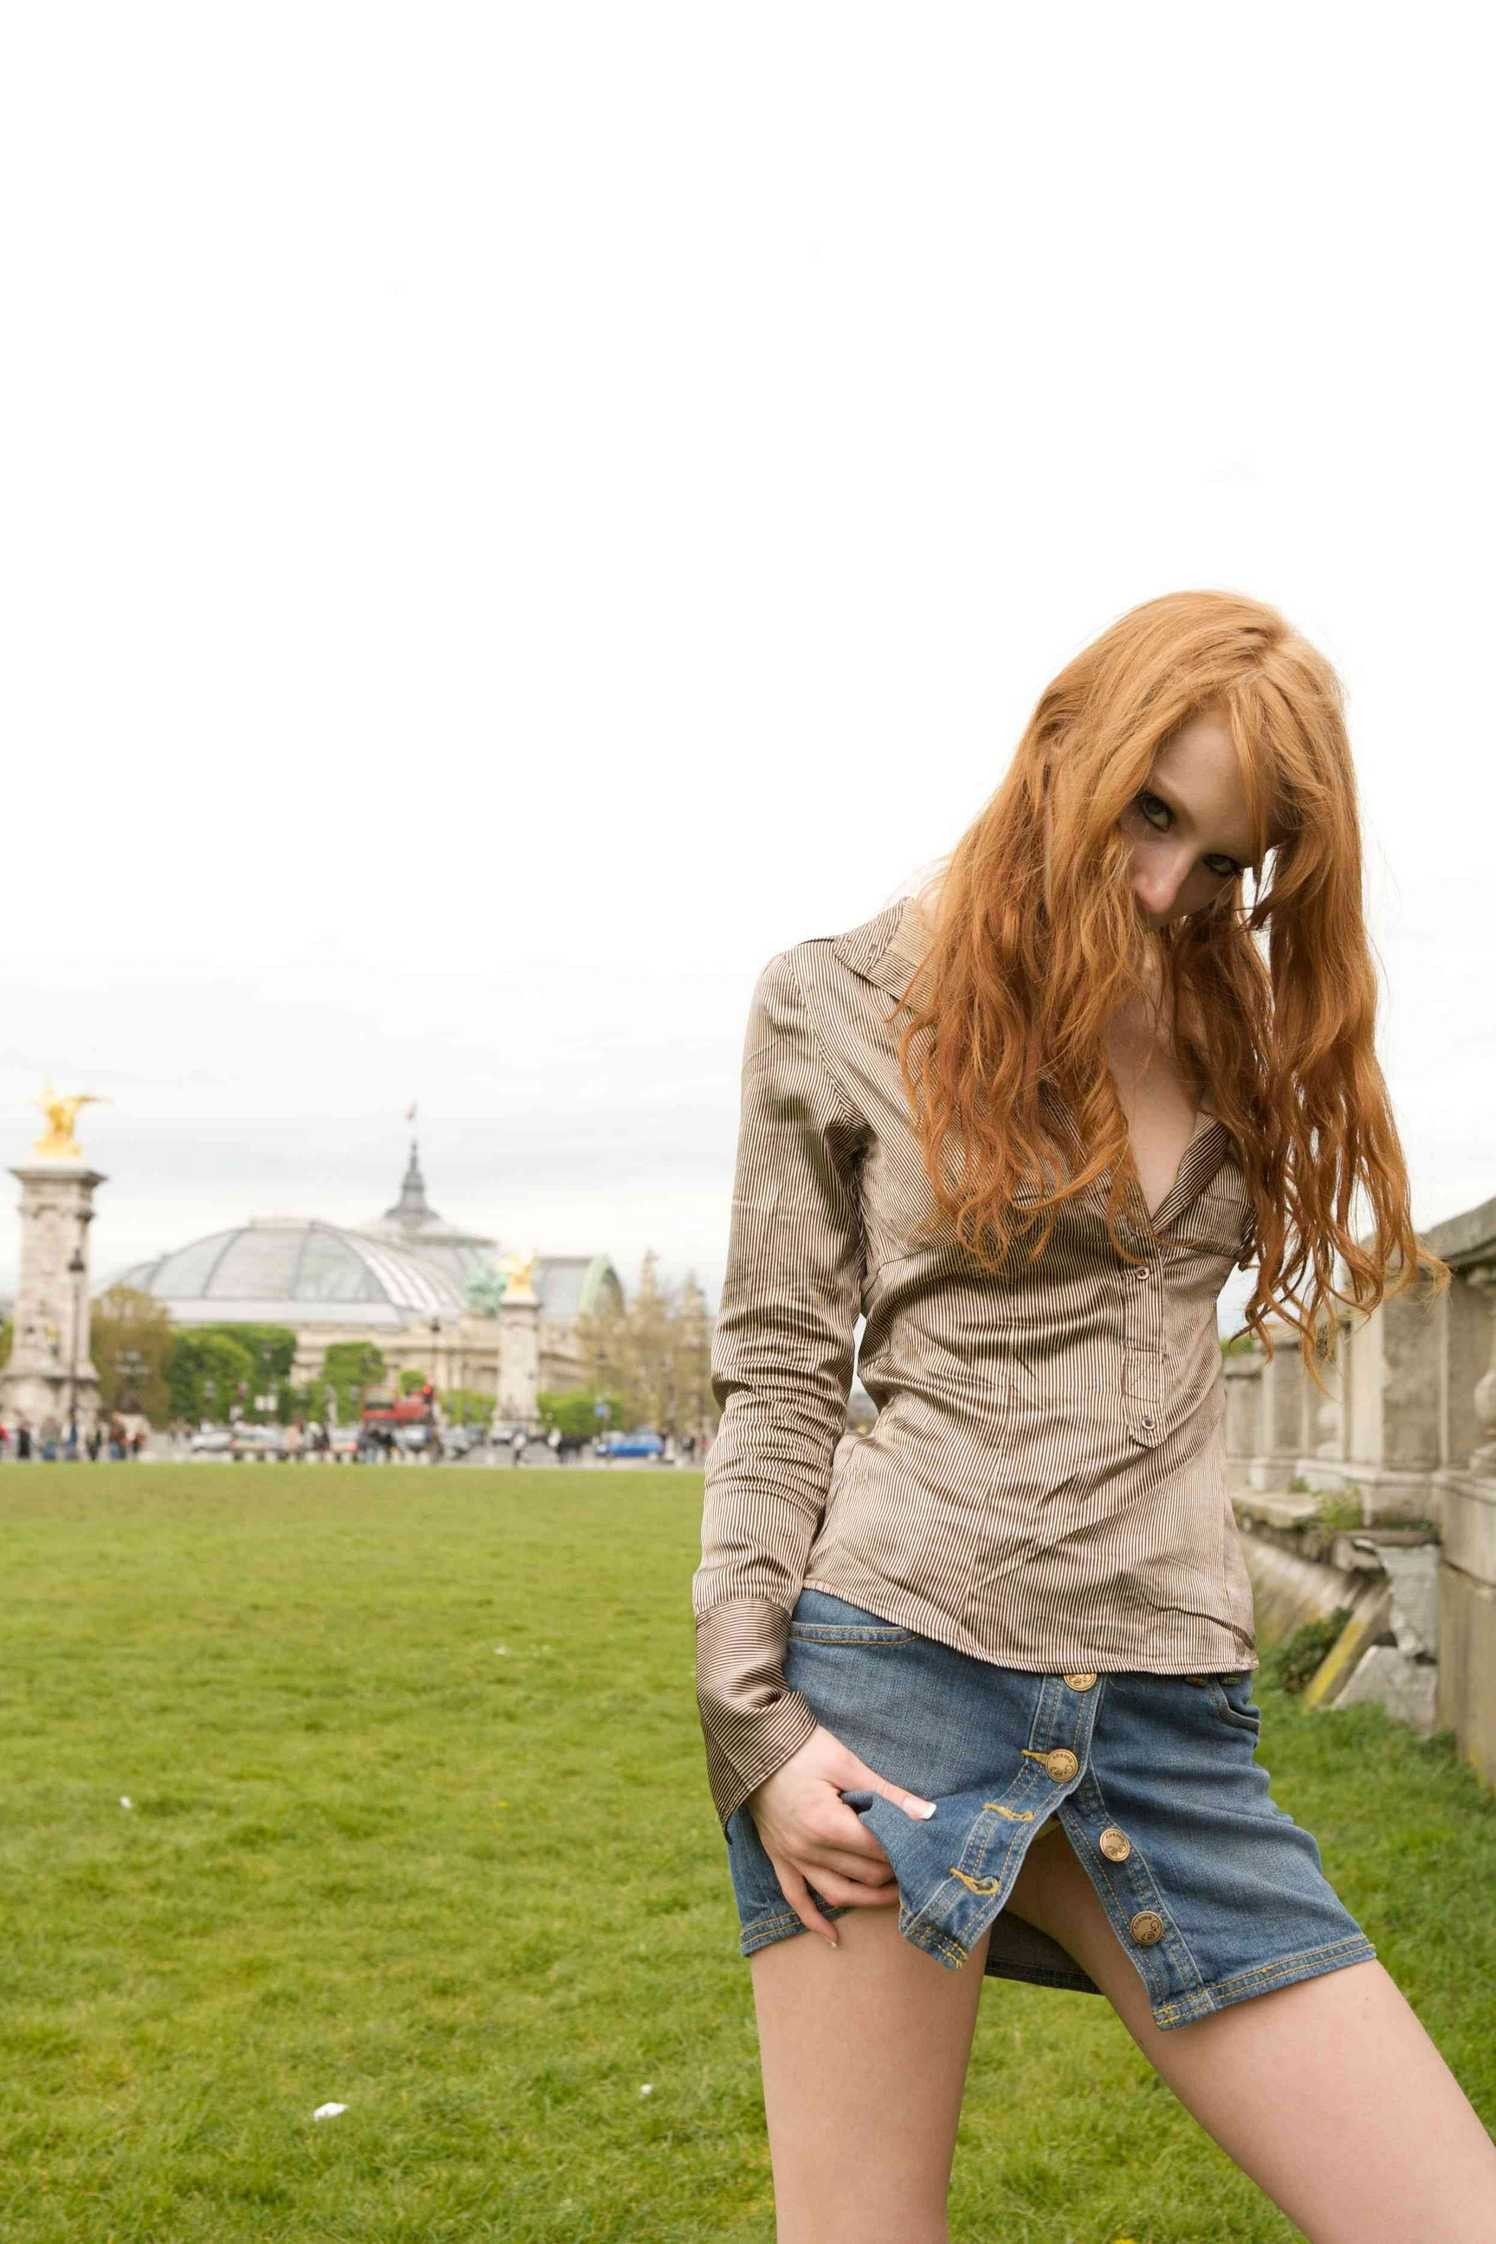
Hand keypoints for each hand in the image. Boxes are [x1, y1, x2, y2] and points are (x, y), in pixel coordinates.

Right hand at [746, 1723, 936, 1947]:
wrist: (751, 1744)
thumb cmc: (801, 1747)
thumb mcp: (846, 1763)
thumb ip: (886, 1793)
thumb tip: (927, 1814)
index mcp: (827, 1823)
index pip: (878, 1849)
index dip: (904, 1849)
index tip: (923, 1845)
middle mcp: (808, 1848)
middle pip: (864, 1874)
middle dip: (894, 1872)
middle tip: (916, 1864)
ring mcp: (791, 1856)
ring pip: (837, 1894)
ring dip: (869, 1900)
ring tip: (896, 1897)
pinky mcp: (778, 1857)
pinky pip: (795, 1898)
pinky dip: (814, 1920)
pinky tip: (834, 1937)